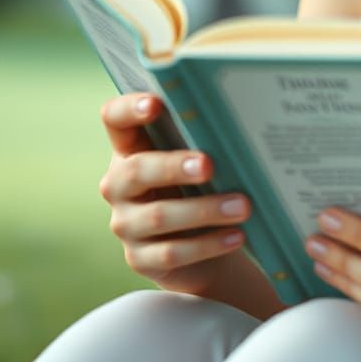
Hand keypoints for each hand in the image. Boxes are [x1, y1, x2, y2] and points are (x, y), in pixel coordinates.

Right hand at [98, 92, 251, 294]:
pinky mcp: (140, 258)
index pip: (115, 120)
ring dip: (204, 210)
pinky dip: (208, 244)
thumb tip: (246, 120)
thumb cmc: (203, 186)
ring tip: (242, 206)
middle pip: (137, 170)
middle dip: (174, 166)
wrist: (204, 246)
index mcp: (131, 148)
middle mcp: (119, 184)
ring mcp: (126, 223)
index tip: (155, 103)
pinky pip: (172, 252)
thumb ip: (205, 140)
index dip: (129, 109)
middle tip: (209, 165)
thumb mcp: (200, 160)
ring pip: (159, 216)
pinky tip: (236, 235)